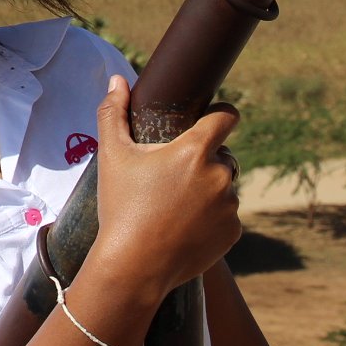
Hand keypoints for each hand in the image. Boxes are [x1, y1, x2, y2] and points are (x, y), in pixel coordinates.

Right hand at [88, 75, 241, 302]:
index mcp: (194, 151)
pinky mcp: (233, 232)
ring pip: (223, 187)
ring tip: (172, 206)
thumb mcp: (112, 155)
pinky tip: (182, 227)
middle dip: (201, 161)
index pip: (225, 117)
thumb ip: (114, 113)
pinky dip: (210, 217)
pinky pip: (226, 215)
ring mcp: (230, 206)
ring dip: (206, 190)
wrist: (134, 265)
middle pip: (220, 155)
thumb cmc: (121, 205)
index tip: (209, 118)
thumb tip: (117, 80)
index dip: (220, 113)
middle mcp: (220, 175)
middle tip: (169, 177)